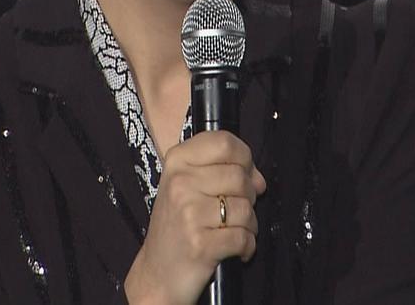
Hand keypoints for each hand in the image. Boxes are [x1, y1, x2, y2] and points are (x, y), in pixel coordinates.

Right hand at [123, 130, 267, 304]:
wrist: (156, 273)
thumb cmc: (177, 226)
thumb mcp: (188, 186)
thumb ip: (223, 170)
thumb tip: (258, 179)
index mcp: (177, 161)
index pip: (224, 142)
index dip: (244, 157)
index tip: (243, 172)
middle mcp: (180, 183)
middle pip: (240, 176)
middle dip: (248, 196)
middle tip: (234, 210)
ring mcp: (188, 213)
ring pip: (246, 208)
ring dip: (248, 224)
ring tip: (232, 230)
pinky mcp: (200, 244)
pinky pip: (244, 237)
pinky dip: (246, 246)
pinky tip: (234, 248)